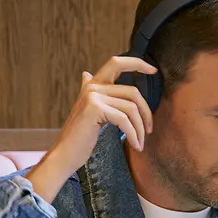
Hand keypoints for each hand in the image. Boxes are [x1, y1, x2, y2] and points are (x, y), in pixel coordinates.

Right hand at [27, 56, 156, 201]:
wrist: (64, 155)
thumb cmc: (79, 138)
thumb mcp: (88, 112)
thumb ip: (94, 95)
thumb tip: (86, 73)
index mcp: (92, 85)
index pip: (116, 63)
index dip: (137, 63)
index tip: (153, 70)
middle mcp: (92, 87)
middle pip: (132, 92)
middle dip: (146, 111)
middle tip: (150, 129)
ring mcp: (92, 96)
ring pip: (131, 108)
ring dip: (140, 128)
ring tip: (140, 142)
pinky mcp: (94, 108)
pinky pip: (124, 120)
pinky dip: (133, 135)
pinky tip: (136, 146)